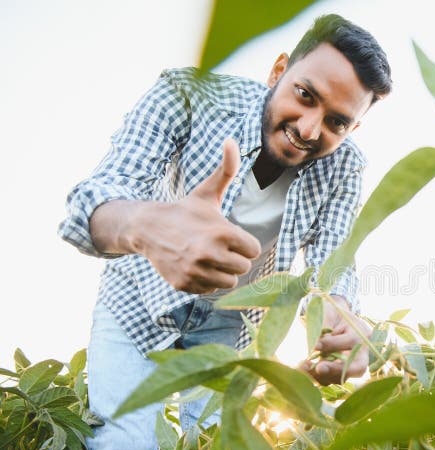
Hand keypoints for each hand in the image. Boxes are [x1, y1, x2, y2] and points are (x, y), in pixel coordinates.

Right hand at [134, 139, 260, 292]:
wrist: (147, 228)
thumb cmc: (185, 211)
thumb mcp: (207, 192)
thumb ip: (226, 169)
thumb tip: (231, 140)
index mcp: (222, 232)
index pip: (253, 250)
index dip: (244, 244)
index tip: (232, 237)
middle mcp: (209, 254)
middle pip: (243, 268)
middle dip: (235, 258)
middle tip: (220, 248)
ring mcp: (196, 271)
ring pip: (229, 282)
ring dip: (223, 272)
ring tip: (209, 257)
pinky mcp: (184, 284)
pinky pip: (210, 290)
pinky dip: (206, 281)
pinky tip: (195, 266)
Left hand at [302, 296, 370, 384]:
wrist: (334, 320)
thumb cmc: (332, 313)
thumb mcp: (329, 312)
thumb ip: (324, 325)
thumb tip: (315, 345)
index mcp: (361, 332)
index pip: (351, 341)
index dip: (332, 344)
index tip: (314, 345)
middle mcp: (361, 352)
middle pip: (357, 367)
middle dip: (338, 369)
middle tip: (319, 368)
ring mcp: (352, 364)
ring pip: (342, 377)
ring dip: (322, 376)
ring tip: (303, 367)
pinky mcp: (340, 372)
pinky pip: (330, 379)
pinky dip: (316, 377)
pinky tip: (303, 370)